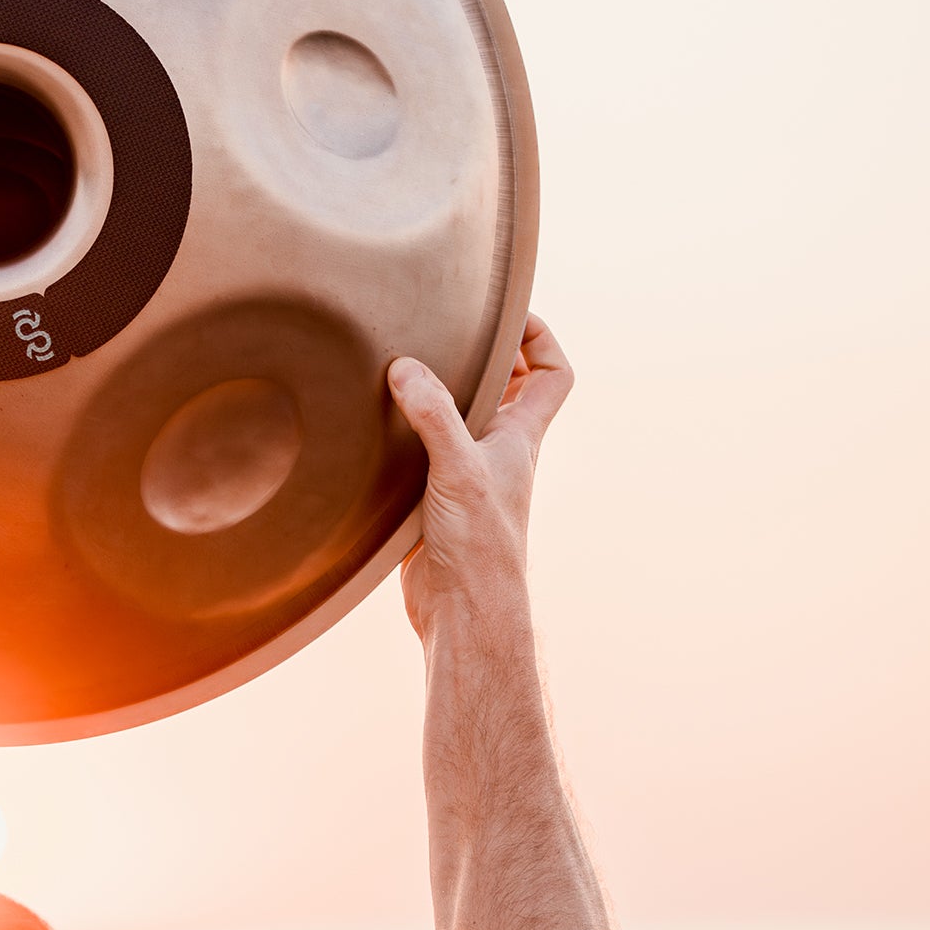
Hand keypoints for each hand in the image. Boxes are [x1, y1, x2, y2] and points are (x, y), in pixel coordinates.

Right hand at [387, 315, 572, 638]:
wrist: (463, 611)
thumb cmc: (479, 545)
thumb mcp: (458, 468)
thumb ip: (435, 416)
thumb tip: (405, 368)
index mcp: (520, 437)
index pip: (553, 375)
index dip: (541, 339)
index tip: (508, 319)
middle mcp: (499, 452)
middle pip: (509, 390)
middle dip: (485, 358)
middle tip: (447, 336)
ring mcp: (467, 476)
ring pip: (463, 420)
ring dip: (441, 394)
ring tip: (405, 369)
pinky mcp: (434, 500)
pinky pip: (426, 452)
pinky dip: (408, 433)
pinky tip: (376, 427)